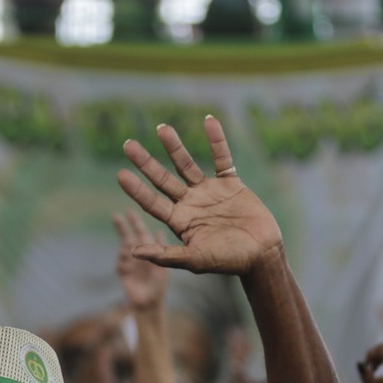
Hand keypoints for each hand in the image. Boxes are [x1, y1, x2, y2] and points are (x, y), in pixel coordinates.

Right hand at [112, 209, 167, 311]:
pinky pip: (120, 263)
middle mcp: (138, 254)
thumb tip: (160, 231)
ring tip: (129, 256)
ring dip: (124, 250)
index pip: (141, 232)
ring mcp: (129, 263)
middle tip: (116, 216)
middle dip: (122, 227)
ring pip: (123, 250)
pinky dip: (122, 263)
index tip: (129, 211)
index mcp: (149, 250)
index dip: (135, 222)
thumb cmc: (159, 286)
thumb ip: (159, 250)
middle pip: (128, 236)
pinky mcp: (122, 272)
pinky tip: (127, 269)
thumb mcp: (162, 266)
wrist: (148, 303)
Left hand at [117, 117, 281, 275]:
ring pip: (187, 165)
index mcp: (179, 221)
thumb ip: (166, 256)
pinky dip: (217, 140)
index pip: (152, 202)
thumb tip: (133, 252)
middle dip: (146, 163)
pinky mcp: (230, 184)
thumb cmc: (228, 261)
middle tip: (128, 145)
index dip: (137, 189)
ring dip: (174, 147)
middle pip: (163, 179)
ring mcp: (209, 192)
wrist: (262, 254)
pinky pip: (222, 158)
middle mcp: (190, 204)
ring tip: (162, 128)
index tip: (121, 174)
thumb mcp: (195, 260)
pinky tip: (209, 121)